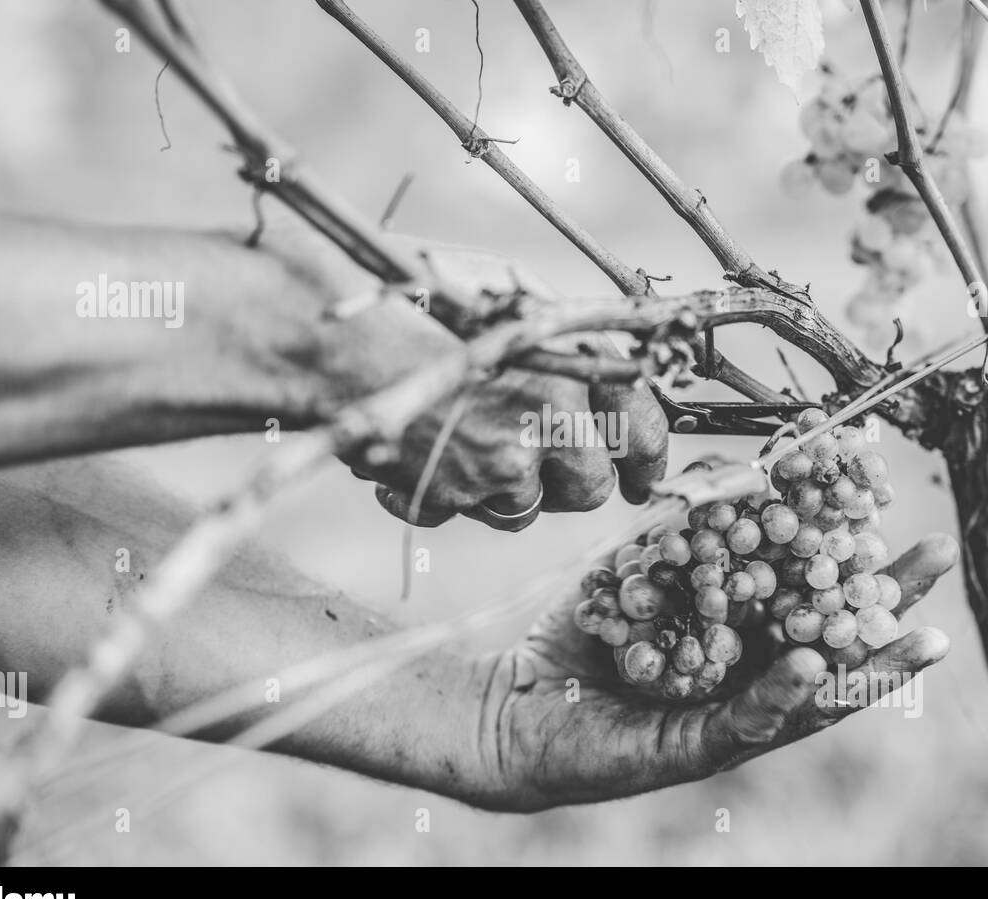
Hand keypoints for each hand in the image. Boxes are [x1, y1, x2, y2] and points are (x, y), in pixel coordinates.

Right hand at [332, 238, 667, 530]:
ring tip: (471, 440)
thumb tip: (619, 372)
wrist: (339, 336)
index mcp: (575, 366)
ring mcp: (499, 466)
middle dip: (574, 482)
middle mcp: (547, 421)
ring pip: (529, 509)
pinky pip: (469, 511)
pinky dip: (454, 491)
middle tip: (550, 463)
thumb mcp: (513, 297)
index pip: (643, 432)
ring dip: (511, 490)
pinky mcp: (452, 497)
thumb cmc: (423, 302)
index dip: (649, 461)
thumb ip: (569, 340)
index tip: (644, 477)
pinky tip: (432, 449)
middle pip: (591, 488)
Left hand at [478, 533, 958, 809]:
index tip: (899, 510)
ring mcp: (724, 720)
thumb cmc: (579, 629)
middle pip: (833, 645)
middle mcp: (745, 680)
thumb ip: (691, 524)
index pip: (813, 596)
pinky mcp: (690, 751)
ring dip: (869, 668)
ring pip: (811, 700)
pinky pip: (746, 723)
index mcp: (741, 637)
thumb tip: (744, 469)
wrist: (508, 696)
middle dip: (889, 606)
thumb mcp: (640, 562)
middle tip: (940, 562)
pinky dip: (783, 695)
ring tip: (927, 638)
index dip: (856, 558)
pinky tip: (817, 668)